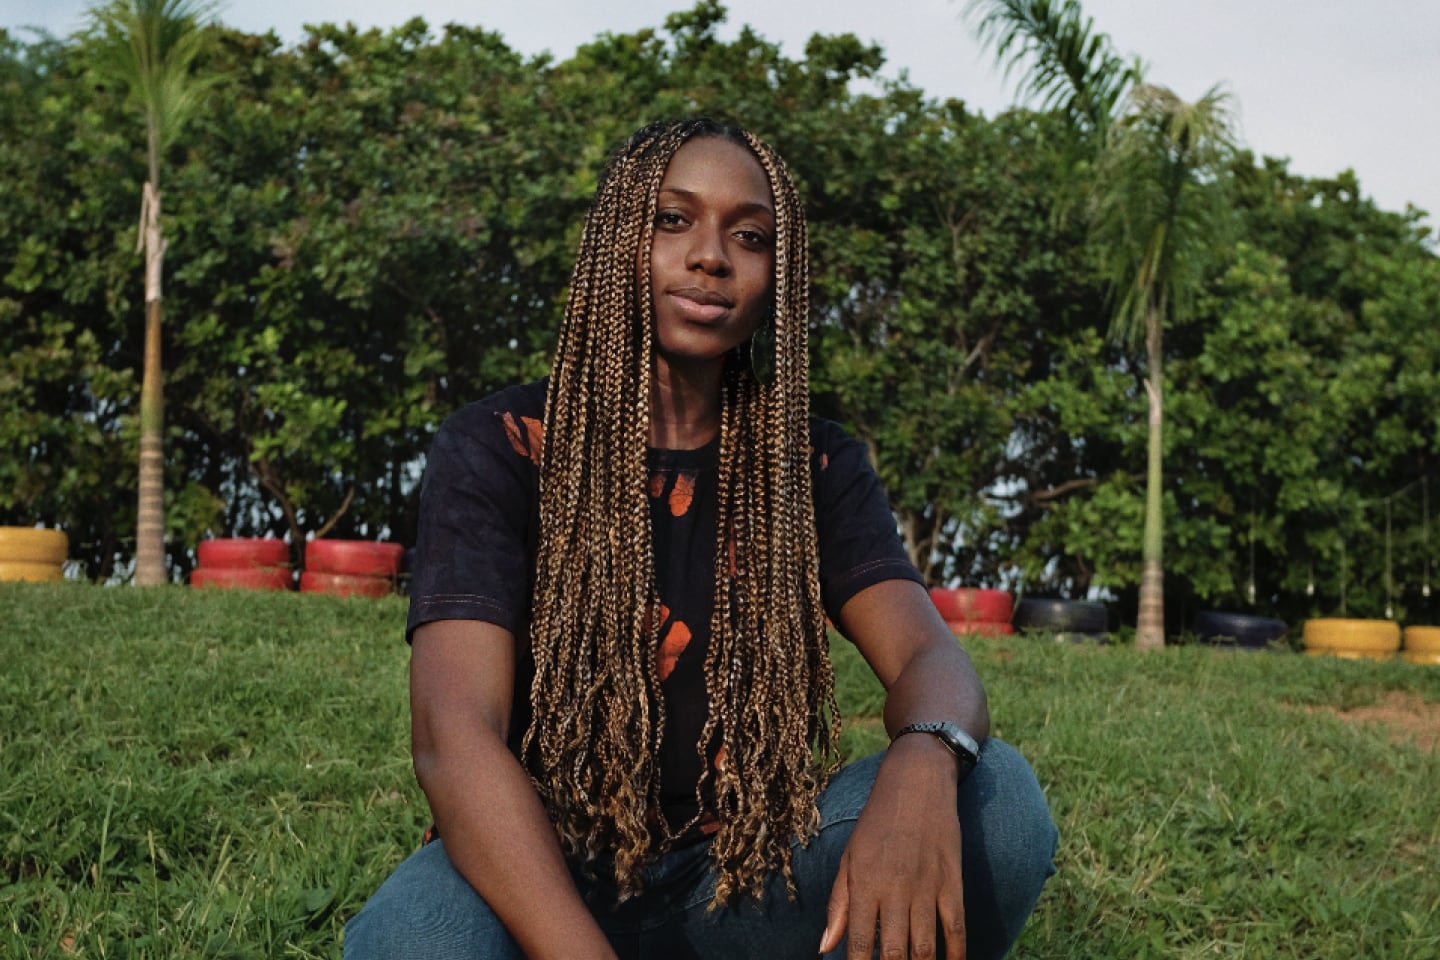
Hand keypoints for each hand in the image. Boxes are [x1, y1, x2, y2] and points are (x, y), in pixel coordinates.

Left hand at [819, 735, 965, 958]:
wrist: (916, 783)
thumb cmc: (876, 822)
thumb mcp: (849, 857)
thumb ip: (838, 904)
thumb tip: (825, 947)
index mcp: (865, 882)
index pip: (860, 943)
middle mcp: (896, 888)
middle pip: (895, 953)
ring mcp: (927, 886)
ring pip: (926, 947)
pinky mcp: (952, 881)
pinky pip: (956, 927)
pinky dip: (956, 954)